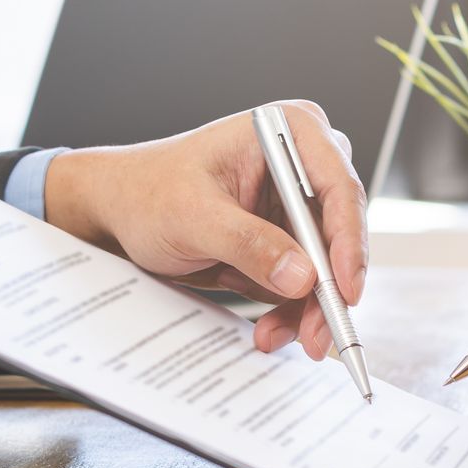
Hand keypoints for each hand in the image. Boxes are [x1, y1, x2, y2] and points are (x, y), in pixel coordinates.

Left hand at [39, 100, 367, 358]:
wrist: (119, 213)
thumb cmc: (147, 193)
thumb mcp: (194, 217)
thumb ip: (249, 244)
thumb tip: (302, 277)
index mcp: (289, 132)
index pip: (339, 188)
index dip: (349, 243)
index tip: (344, 290)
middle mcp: (303, 163)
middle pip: (340, 233)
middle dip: (328, 289)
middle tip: (318, 334)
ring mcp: (296, 203)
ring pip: (326, 265)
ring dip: (307, 309)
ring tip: (274, 336)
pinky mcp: (287, 238)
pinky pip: (305, 281)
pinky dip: (291, 310)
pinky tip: (270, 329)